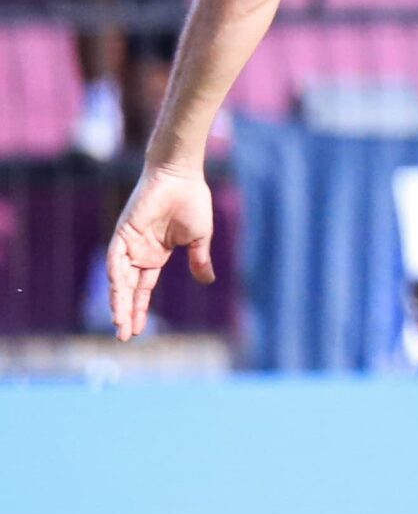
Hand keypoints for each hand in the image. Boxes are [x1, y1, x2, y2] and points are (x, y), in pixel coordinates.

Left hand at [108, 163, 218, 341]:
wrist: (181, 176)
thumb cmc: (192, 201)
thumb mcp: (199, 238)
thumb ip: (199, 260)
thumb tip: (208, 281)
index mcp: (155, 255)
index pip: (143, 289)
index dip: (140, 309)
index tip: (138, 331)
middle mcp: (138, 253)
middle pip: (128, 289)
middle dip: (126, 312)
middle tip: (124, 337)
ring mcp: (129, 244)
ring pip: (118, 279)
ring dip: (118, 302)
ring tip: (119, 324)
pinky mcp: (123, 233)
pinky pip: (115, 260)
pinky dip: (115, 278)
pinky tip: (118, 295)